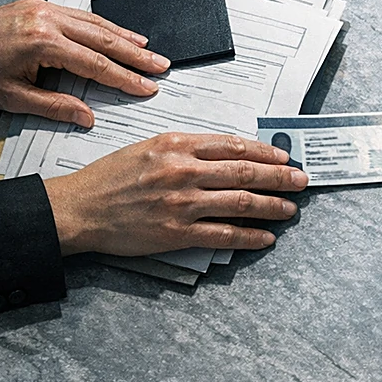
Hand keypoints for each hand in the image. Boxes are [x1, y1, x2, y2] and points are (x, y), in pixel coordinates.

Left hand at [0, 0, 169, 127]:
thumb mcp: (12, 98)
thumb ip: (54, 106)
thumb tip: (87, 117)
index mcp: (41, 44)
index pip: (95, 64)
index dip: (125, 79)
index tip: (148, 87)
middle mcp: (47, 20)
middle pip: (103, 39)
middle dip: (136, 55)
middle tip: (162, 66)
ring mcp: (44, 8)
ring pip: (95, 23)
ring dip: (125, 37)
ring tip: (149, 50)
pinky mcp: (40, 4)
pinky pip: (80, 15)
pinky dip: (103, 26)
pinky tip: (118, 34)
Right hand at [43, 133, 309, 255]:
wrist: (79, 208)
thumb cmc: (111, 176)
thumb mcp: (148, 146)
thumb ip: (187, 148)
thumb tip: (227, 153)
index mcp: (177, 145)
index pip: (234, 146)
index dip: (265, 153)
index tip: (284, 158)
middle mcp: (183, 171)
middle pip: (245, 173)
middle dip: (280, 178)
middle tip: (301, 180)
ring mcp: (182, 203)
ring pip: (241, 203)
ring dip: (272, 206)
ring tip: (290, 209)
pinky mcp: (176, 232)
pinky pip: (223, 235)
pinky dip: (249, 236)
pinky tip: (266, 237)